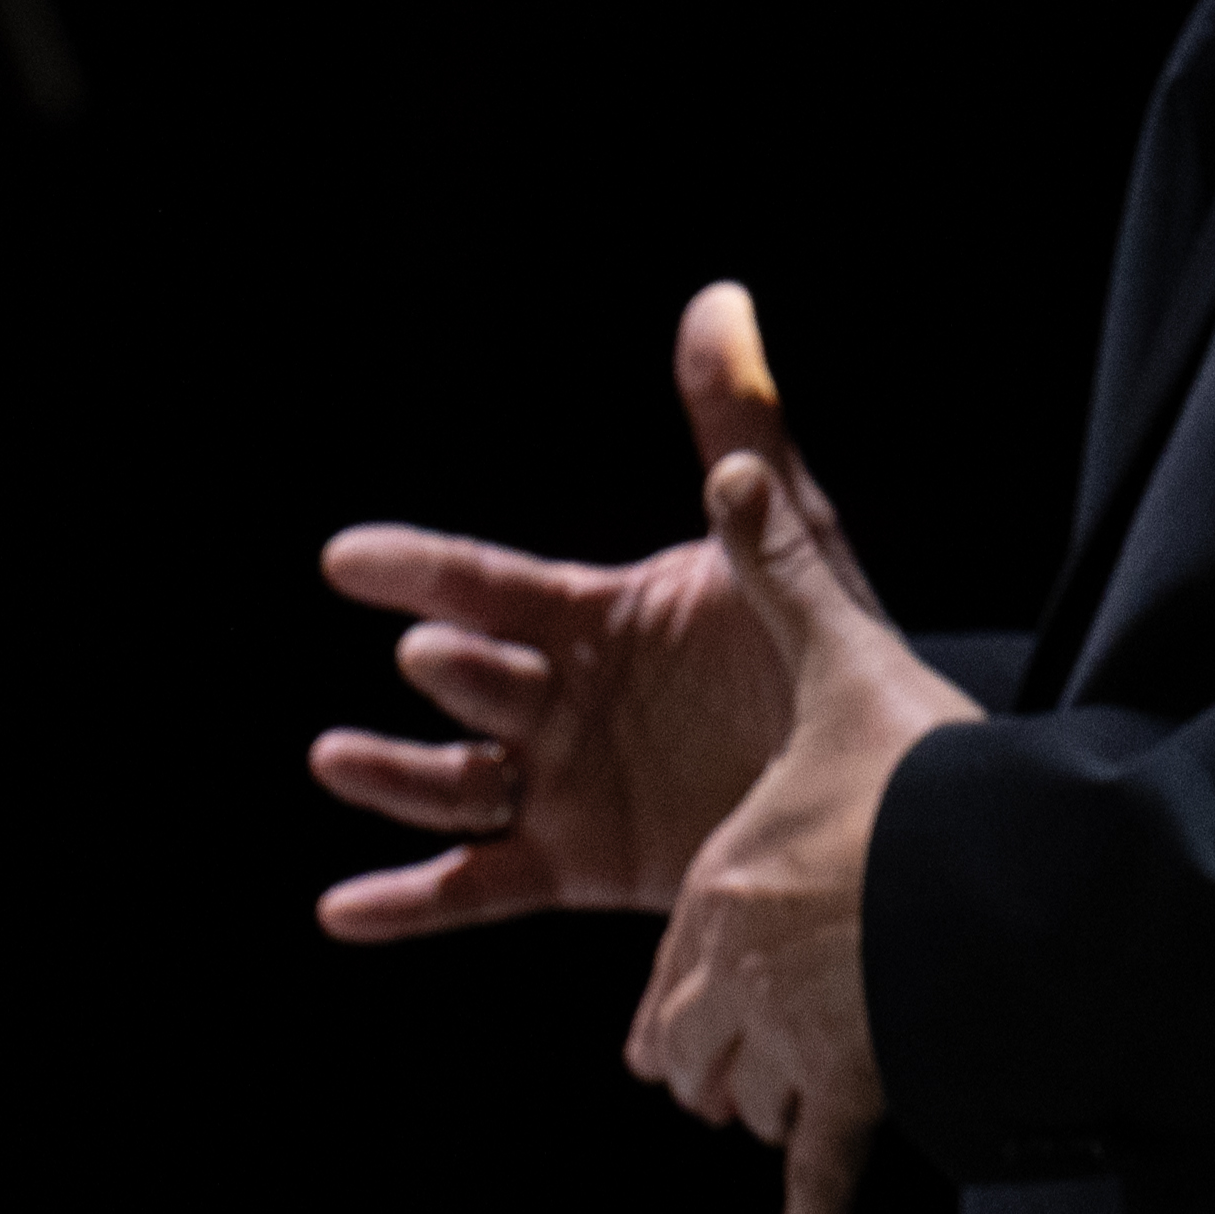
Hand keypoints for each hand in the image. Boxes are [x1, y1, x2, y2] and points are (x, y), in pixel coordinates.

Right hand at [310, 281, 816, 934]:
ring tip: (338, 757)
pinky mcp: (577, 863)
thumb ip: (741, 429)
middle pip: (474, 681)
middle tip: (435, 655)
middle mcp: (559, 701)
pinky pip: (477, 885)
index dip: (420, 570)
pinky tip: (342, 910)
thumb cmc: (822, 647)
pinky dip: (408, 903)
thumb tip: (718, 303)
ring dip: (391, 773)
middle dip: (450, 667)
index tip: (349, 559)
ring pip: (451, 782)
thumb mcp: (791, 532)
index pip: (488, 587)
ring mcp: (559, 785)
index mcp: (593, 622)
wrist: (876, 784)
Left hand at [629, 408, 982, 1213]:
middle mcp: (736, 976)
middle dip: (715, 1056)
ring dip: (768, 1106)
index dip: (688, 992)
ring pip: (745, 1099)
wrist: (1003, 872)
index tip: (701, 1004)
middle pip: (692, 1047)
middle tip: (745, 1059)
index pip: (672, 971)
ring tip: (809, 1105)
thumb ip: (784, 568)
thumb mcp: (842, 661)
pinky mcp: (857, 1094)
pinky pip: (822, 1176)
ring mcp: (793, 1042)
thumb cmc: (919, 770)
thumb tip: (726, 456)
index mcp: (720, 888)